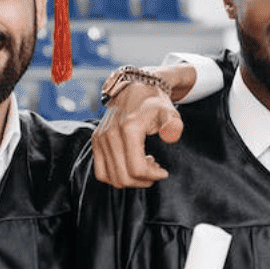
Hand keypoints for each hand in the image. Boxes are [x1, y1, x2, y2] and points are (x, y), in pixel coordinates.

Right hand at [91, 64, 195, 186]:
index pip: (137, 169)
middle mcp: (111, 134)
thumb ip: (173, 124)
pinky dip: (116, 176)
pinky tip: (130, 165)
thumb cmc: (155, 103)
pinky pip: (101, 172)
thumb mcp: (169, 111)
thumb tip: (171, 137)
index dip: (153, 176)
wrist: (136, 88)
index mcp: (129, 129)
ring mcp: (101, 138)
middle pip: (124, 177)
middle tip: (155, 170)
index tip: (164, 172)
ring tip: (144, 166)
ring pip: (112, 178)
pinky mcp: (96, 141)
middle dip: (143, 180)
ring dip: (130, 179)